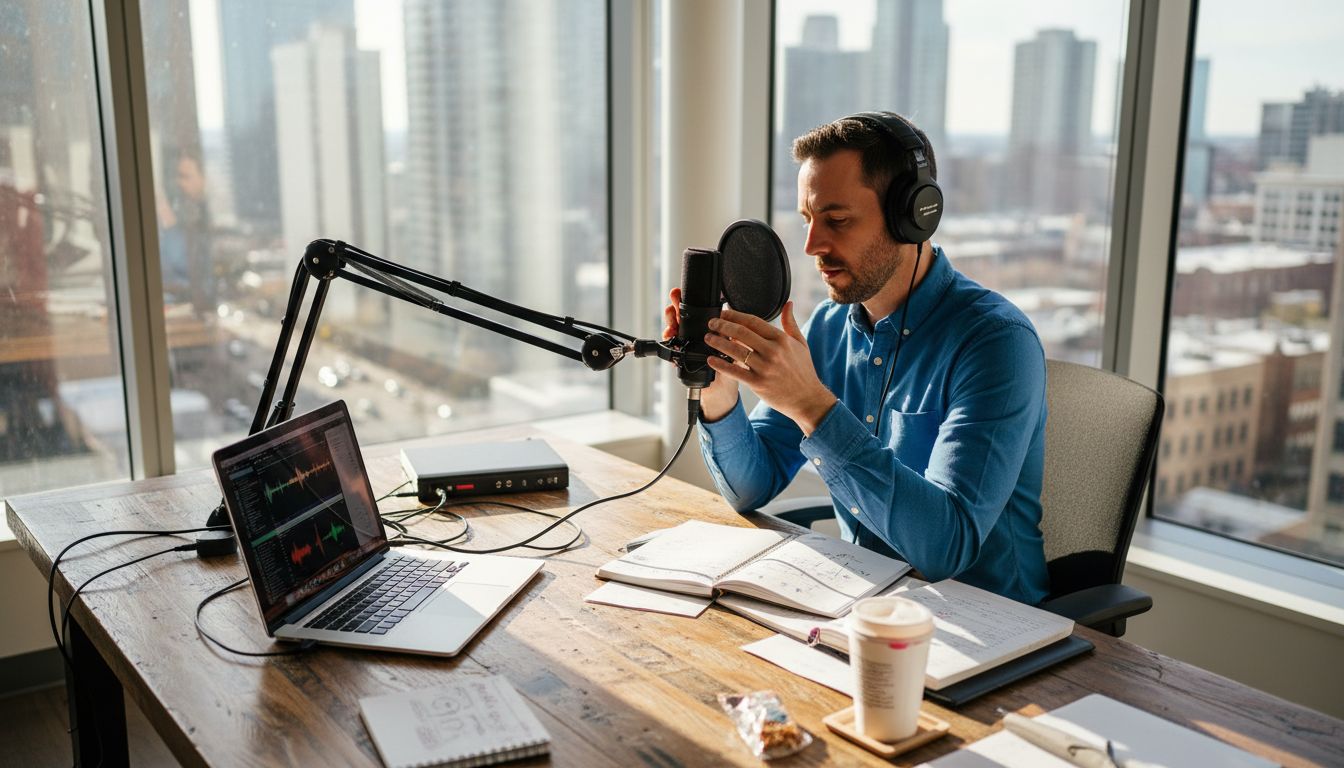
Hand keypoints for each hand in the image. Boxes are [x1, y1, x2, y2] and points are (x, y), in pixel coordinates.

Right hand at [662, 287, 738, 420]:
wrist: (723, 389)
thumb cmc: (730, 365)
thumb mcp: (732, 345)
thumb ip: (729, 331)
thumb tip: (730, 313)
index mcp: (707, 328)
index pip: (694, 310)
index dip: (686, 300)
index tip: (681, 291)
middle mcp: (694, 335)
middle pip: (681, 317)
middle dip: (675, 306)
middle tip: (673, 297)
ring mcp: (685, 347)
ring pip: (673, 331)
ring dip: (670, 322)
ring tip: (671, 316)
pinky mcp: (680, 360)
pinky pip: (671, 351)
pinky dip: (669, 344)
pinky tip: (669, 337)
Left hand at [703, 302, 835, 433]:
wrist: (807, 398)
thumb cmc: (803, 371)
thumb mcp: (801, 344)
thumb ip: (791, 323)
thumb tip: (788, 304)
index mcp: (782, 339)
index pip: (753, 321)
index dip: (736, 315)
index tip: (725, 312)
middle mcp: (773, 352)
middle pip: (741, 333)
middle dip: (723, 325)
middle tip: (712, 323)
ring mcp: (764, 368)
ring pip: (735, 350)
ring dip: (718, 342)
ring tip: (708, 337)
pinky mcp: (758, 383)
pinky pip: (734, 371)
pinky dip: (721, 364)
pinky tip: (711, 360)